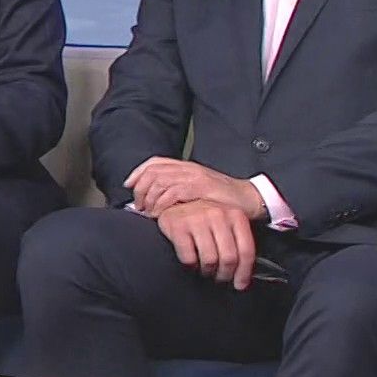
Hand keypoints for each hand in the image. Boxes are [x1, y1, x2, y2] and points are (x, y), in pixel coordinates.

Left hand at [126, 157, 265, 218]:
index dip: (138, 172)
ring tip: (149, 213)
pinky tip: (161, 214)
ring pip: (159, 182)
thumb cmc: (221, 198)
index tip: (129, 186)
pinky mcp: (200, 187)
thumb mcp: (196, 189)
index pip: (154, 162)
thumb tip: (154, 197)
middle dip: (141, 189)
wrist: (247, 198)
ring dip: (149, 199)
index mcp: (186, 166)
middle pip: (153, 172)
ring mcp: (194, 176)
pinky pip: (172, 193)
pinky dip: (162, 204)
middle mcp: (187, 167)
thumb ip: (177, 189)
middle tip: (139, 206)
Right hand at [155, 201, 259, 288]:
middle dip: (224, 274)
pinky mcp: (178, 227)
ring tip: (205, 269)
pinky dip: (191, 266)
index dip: (243, 272)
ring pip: (209, 260)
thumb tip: (244, 275)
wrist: (177, 203)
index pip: (246, 250)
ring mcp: (197, 220)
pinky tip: (192, 262)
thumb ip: (239, 242)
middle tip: (219, 277)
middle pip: (228, 258)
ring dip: (207, 271)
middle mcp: (218, 215)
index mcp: (235, 216)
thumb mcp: (228, 223)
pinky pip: (189, 258)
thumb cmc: (206, 219)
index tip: (239, 284)